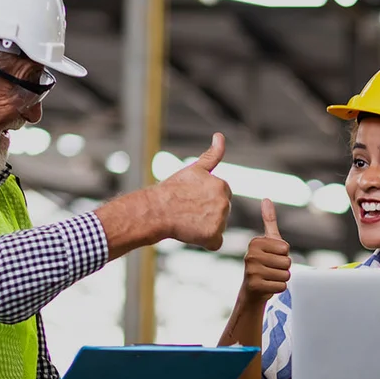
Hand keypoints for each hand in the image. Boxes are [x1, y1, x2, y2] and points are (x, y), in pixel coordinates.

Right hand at [152, 133, 231, 249]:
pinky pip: (215, 243)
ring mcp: (220, 220)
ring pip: (218, 227)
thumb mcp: (194, 169)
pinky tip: (191, 233)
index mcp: (222, 185)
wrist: (155, 210)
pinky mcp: (213, 236)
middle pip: (222, 212)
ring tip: (188, 220)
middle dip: (208, 213)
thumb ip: (212, 154)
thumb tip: (220, 135)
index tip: (192, 199)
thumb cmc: (172, 190)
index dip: (206, 200)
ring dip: (206, 227)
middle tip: (189, 211)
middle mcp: (224, 202)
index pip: (221, 197)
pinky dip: (205, 242)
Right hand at [238, 199, 290, 304]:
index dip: (283, 255)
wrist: (251, 291)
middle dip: (283, 268)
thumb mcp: (267, 242)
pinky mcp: (254, 286)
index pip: (286, 248)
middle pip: (287, 261)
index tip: (272, 257)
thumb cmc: (263, 263)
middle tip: (271, 270)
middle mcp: (251, 255)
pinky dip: (278, 288)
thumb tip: (266, 199)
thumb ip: (269, 221)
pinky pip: (282, 286)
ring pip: (285, 274)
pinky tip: (268, 287)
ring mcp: (251, 271)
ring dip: (281, 278)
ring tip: (269, 278)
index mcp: (255, 242)